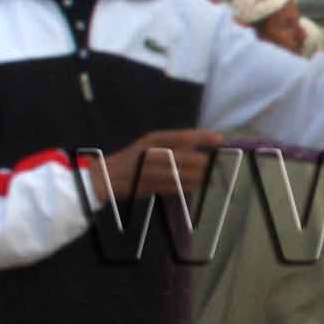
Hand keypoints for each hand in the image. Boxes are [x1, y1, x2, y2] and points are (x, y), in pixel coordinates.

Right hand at [96, 130, 223, 199]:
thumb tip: (203, 146)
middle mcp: (148, 154)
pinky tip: (198, 186)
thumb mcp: (151, 145)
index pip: (179, 136)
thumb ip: (174, 145)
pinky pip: (170, 187)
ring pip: (176, 174)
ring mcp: (145, 172)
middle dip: (200, 160)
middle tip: (217, 162)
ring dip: (196, 176)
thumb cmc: (133, 158)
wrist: (104, 176)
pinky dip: (186, 187)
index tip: (219, 138)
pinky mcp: (144, 187)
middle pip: (179, 156)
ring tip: (212, 176)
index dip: (200, 137)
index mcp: (151, 140)